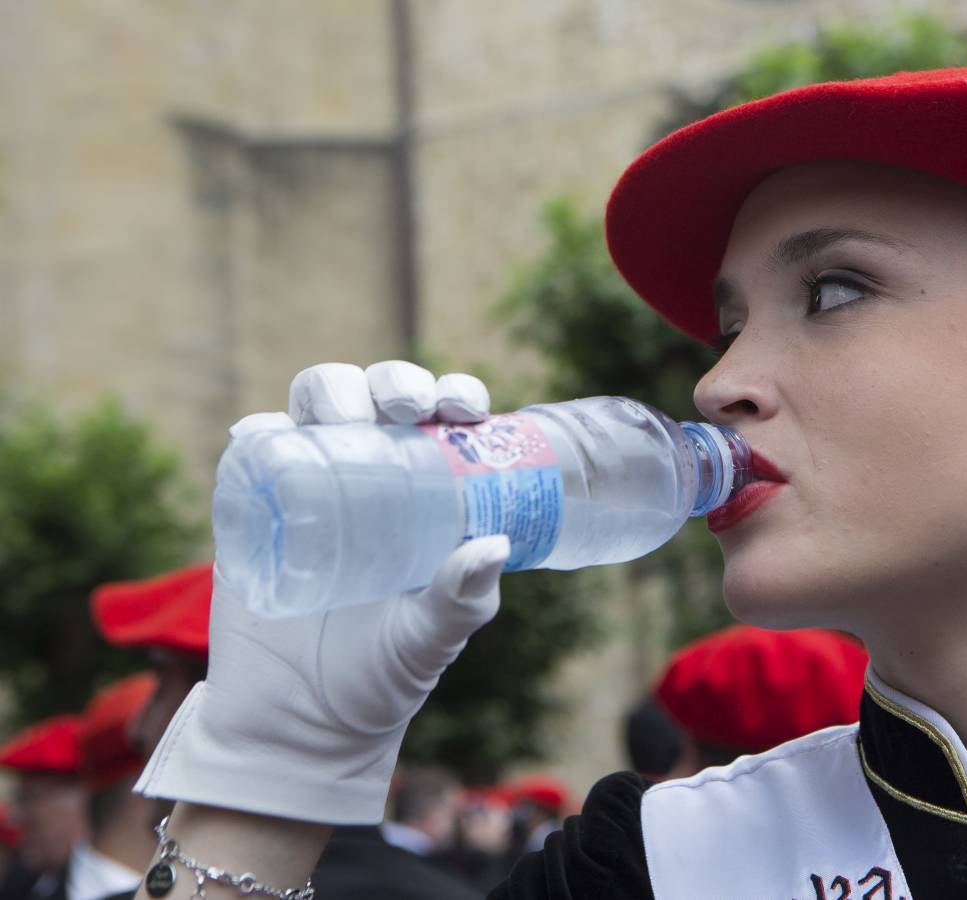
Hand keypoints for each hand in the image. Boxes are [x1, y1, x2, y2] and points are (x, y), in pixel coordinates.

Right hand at [136, 362, 508, 824]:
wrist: (299, 723)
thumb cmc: (383, 672)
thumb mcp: (432, 637)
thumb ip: (463, 599)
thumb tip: (493, 545)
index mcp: (429, 490)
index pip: (446, 422)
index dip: (456, 395)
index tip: (465, 409)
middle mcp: (371, 473)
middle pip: (382, 397)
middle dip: (398, 383)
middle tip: (407, 409)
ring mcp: (308, 483)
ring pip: (316, 404)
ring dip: (331, 390)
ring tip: (343, 416)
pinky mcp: (251, 505)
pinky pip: (250, 450)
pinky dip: (256, 432)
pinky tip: (264, 434)